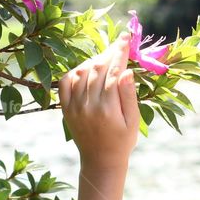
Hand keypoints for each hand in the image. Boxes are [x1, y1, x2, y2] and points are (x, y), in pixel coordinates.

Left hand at [58, 32, 140, 169]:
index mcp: (108, 109)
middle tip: (119, 43)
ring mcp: (74, 107)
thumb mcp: (133, 121)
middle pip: (97, 69)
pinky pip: (65, 82)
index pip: (114, 72)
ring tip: (106, 56)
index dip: (120, 52)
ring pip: (81, 72)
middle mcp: (88, 106)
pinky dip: (75, 70)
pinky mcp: (66, 108)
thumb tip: (126, 71)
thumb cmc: (122, 141)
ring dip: (94, 60)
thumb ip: (129, 96)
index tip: (126, 38)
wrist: (100, 161)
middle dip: (109, 52)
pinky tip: (86, 68)